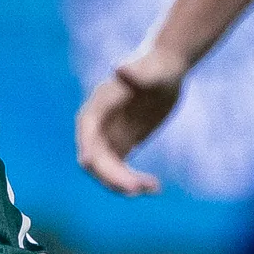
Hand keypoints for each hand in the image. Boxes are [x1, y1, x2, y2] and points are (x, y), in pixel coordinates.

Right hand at [76, 49, 186, 196]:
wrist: (165, 69)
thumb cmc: (157, 65)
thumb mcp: (150, 70)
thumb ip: (135, 72)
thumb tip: (119, 68)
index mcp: (96, 108)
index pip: (88, 140)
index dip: (98, 162)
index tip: (119, 179)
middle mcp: (97, 127)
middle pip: (95, 162)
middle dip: (114, 179)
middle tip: (142, 188)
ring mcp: (108, 137)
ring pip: (106, 172)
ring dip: (125, 185)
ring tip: (153, 188)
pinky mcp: (122, 144)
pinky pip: (120, 171)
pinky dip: (133, 182)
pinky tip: (154, 187)